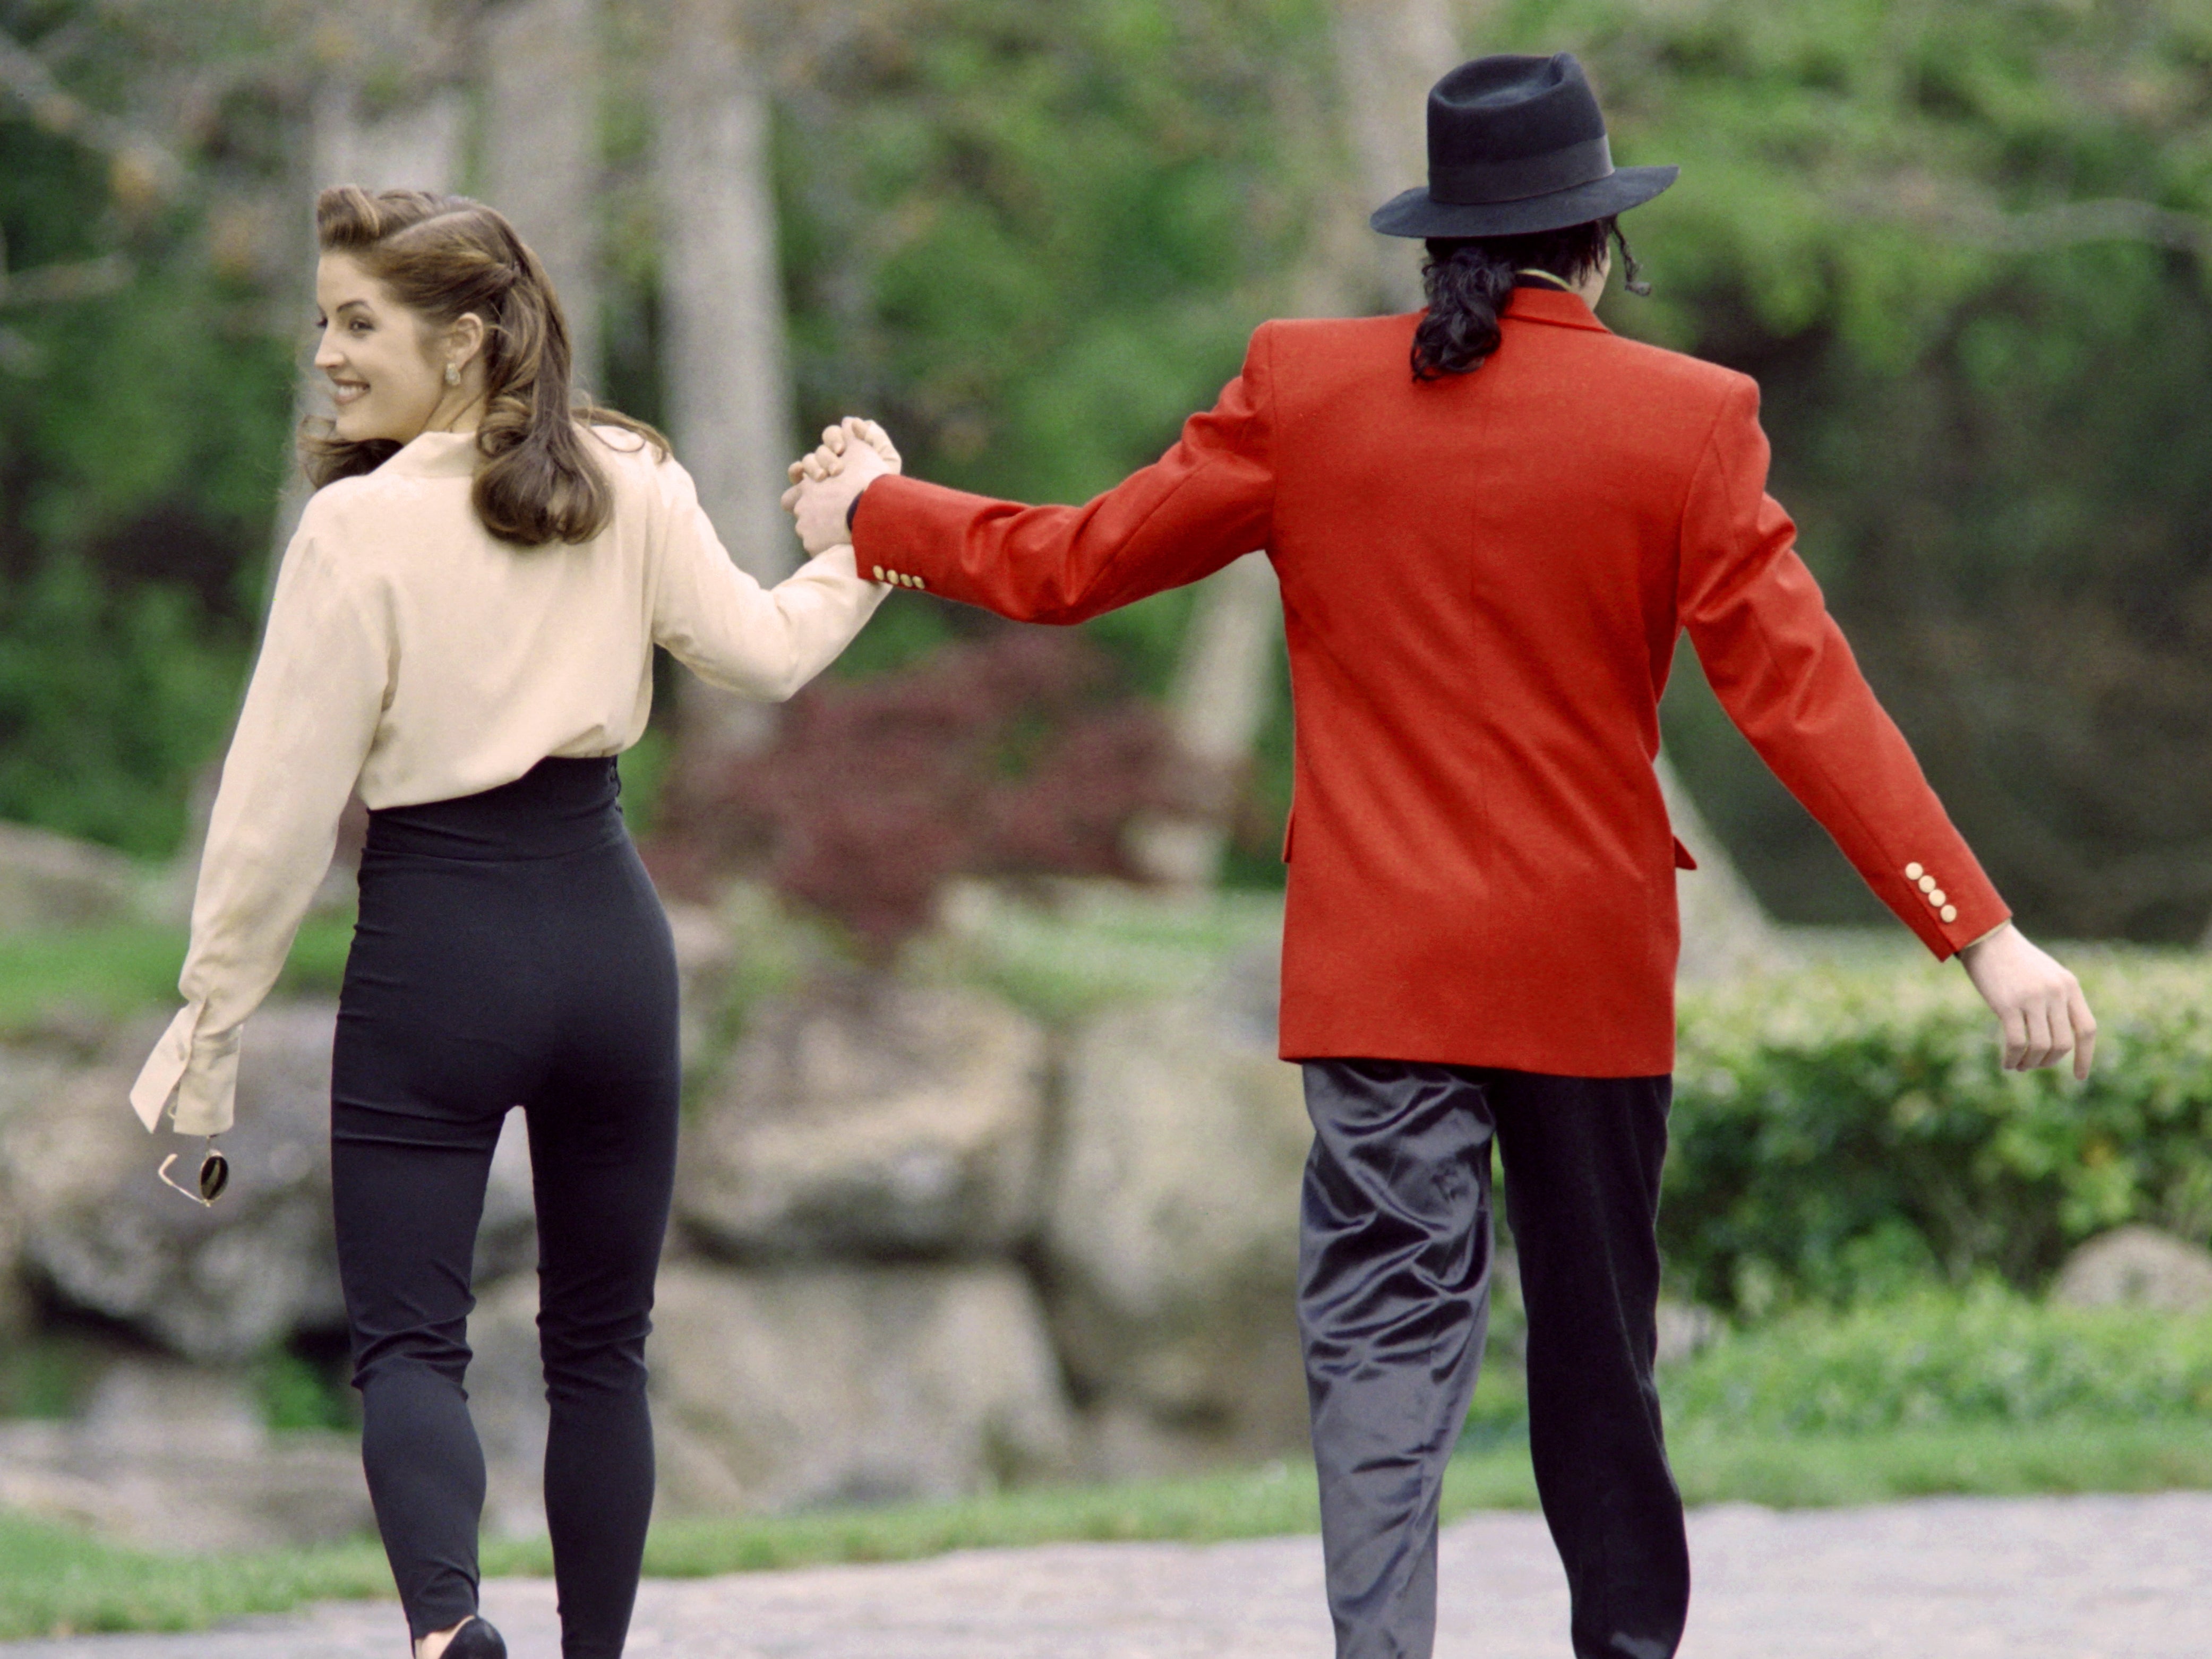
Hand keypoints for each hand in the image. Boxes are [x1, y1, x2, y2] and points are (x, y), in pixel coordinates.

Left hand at [779, 420, 900, 555]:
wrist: (871, 509)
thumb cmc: (867, 480)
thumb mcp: (862, 453)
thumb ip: (854, 437)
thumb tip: (851, 422)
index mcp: (809, 485)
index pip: (791, 495)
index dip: (799, 497)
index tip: (812, 503)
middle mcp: (802, 506)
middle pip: (798, 515)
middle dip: (810, 516)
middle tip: (831, 518)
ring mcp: (805, 527)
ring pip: (808, 532)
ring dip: (819, 533)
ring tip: (840, 533)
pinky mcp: (813, 546)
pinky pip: (817, 549)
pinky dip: (827, 547)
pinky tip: (842, 545)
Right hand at [1958, 922, 2097, 1080]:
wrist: (1985, 937)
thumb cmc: (2013, 958)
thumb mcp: (2045, 975)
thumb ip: (2057, 999)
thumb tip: (2058, 1036)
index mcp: (2069, 986)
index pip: (2087, 1029)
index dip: (2085, 1057)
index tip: (2079, 1077)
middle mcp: (2056, 992)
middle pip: (2064, 1042)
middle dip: (2050, 1061)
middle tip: (2033, 1064)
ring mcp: (2033, 998)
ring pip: (2042, 1046)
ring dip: (2031, 1062)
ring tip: (2019, 1065)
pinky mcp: (2008, 1004)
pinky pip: (2016, 1042)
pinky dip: (2012, 1058)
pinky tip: (2006, 1062)